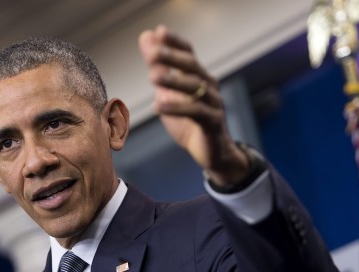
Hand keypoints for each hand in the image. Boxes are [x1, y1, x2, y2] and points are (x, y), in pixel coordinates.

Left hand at [138, 25, 249, 186]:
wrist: (211, 153)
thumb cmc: (188, 121)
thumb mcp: (169, 94)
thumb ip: (158, 68)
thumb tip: (145, 38)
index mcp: (198, 77)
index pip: (188, 53)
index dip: (175, 42)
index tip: (159, 32)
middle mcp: (208, 86)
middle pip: (192, 66)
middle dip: (172, 57)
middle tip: (153, 53)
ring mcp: (214, 103)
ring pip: (195, 88)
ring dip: (174, 81)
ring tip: (152, 77)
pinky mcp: (213, 122)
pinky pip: (196, 112)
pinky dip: (176, 108)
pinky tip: (158, 106)